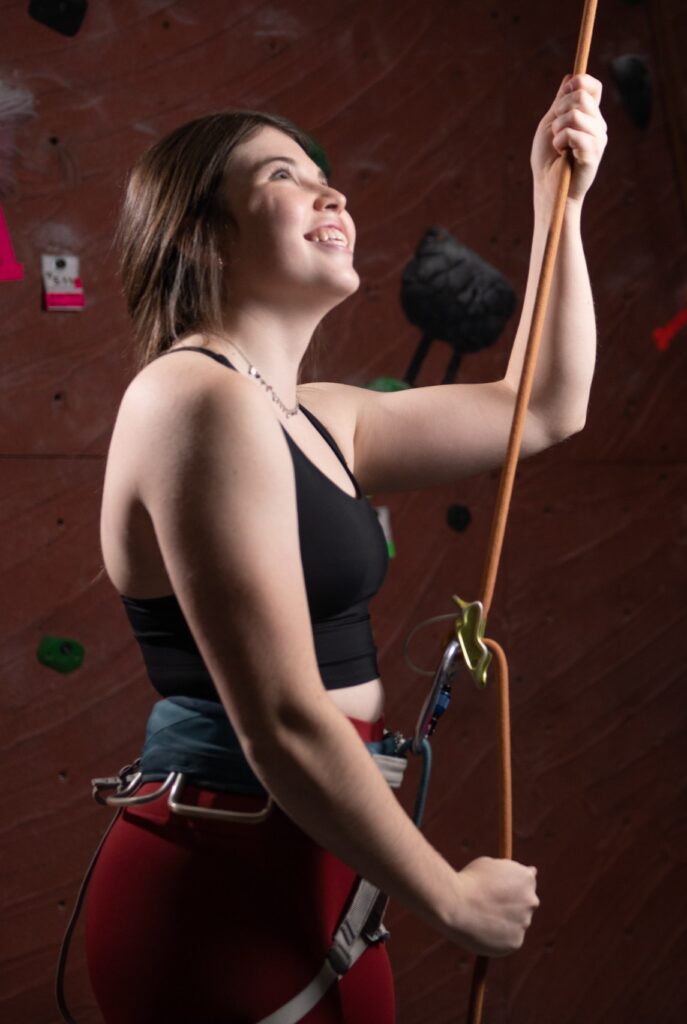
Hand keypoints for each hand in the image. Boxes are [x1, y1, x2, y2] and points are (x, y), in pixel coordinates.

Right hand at [450, 856, 539, 956]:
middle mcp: (531, 900)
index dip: (515, 885)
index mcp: (526, 878)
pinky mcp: (515, 942)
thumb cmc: (467, 881)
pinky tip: (481, 929)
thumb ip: (503, 874)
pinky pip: (507, 939)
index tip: (506, 889)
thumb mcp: (488, 866)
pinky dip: (497, 937)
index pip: (528, 881)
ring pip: (515, 923)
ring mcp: (525, 922)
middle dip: (513, 904)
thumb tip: (507, 878)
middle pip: (526, 903)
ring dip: (503, 921)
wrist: (456, 905)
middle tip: (492, 906)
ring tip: (480, 917)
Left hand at [531, 73, 607, 206]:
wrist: (548, 189)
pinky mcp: (593, 153)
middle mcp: (598, 125)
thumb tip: (570, 77)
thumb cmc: (547, 160)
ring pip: (576, 114)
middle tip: (555, 130)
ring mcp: (598, 139)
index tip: (563, 93)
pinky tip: (561, 153)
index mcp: (589, 117)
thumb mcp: (550, 125)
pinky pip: (574, 133)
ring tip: (558, 144)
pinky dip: (560, 141)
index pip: (593, 87)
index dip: (579, 82)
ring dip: (557, 128)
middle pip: (582, 96)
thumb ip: (560, 102)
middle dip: (560, 109)